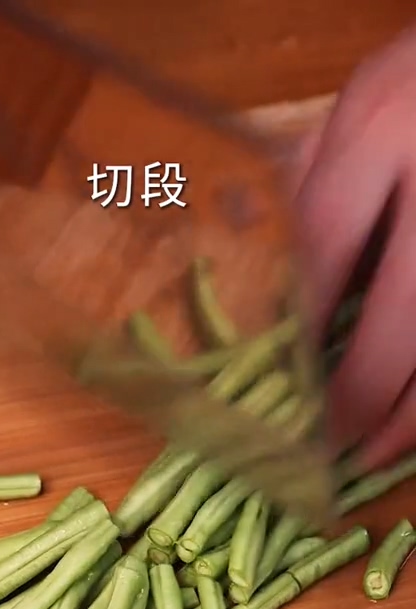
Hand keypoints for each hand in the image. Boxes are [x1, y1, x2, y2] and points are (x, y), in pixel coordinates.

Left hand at [295, 25, 415, 470]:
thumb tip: (258, 268)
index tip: (278, 382)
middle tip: (326, 444)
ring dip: (411, 414)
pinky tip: (410, 422)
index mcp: (381, 129)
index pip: (325, 242)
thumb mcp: (358, 104)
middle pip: (400, 314)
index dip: (301, 326)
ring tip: (370, 455)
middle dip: (359, 392)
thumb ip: (310, 175)